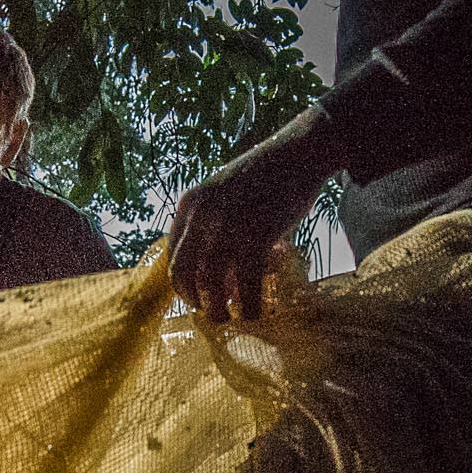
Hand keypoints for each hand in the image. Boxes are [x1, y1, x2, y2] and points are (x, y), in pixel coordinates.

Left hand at [167, 126, 330, 321]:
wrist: (299, 153)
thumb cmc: (267, 175)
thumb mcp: (225, 193)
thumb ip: (215, 225)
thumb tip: (219, 272)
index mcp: (190, 203)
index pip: (172, 252)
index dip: (183, 280)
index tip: (195, 294)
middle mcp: (202, 215)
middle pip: (183, 271)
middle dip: (194, 299)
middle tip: (209, 311)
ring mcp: (227, 226)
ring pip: (211, 284)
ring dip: (218, 309)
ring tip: (229, 319)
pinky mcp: (256, 236)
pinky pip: (246, 284)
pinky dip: (250, 305)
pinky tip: (256, 313)